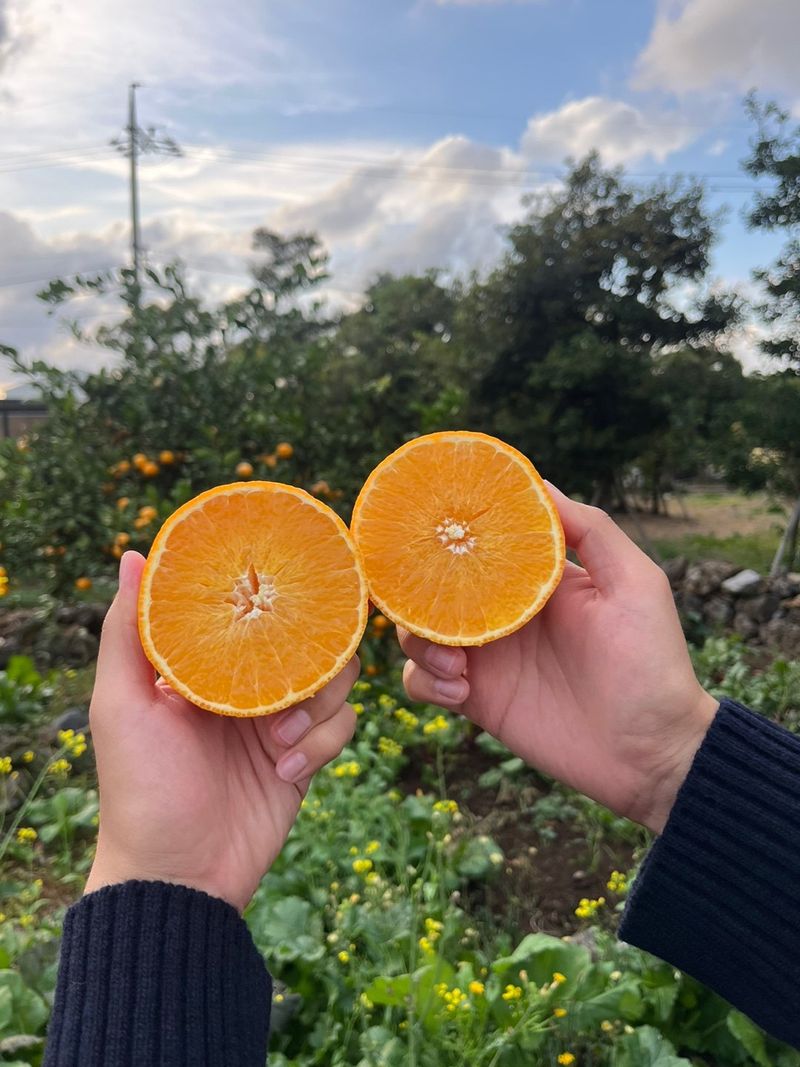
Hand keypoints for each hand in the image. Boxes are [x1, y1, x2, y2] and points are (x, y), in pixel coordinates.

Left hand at [85, 551, 356, 911]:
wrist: (179, 877)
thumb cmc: (140, 788)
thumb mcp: (121, 703)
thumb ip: (128, 632)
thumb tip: (132, 555)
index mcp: (204, 666)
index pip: (251, 610)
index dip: (273, 593)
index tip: (292, 578)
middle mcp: (244, 686)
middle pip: (305, 638)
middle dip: (308, 653)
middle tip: (294, 671)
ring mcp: (278, 720)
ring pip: (334, 678)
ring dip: (316, 705)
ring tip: (279, 738)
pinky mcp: (306, 756)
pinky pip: (343, 726)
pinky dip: (323, 744)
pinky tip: (287, 768)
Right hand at [400, 485, 717, 833]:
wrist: (650, 753)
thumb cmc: (652, 663)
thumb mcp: (635, 583)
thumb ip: (591, 530)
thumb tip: (538, 483)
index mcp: (533, 579)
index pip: (476, 544)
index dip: (445, 535)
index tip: (424, 529)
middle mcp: (502, 612)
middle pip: (432, 587)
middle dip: (417, 594)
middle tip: (429, 610)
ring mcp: (486, 657)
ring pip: (418, 633)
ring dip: (420, 642)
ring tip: (457, 663)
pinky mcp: (477, 700)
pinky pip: (423, 682)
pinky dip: (427, 681)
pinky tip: (461, 691)